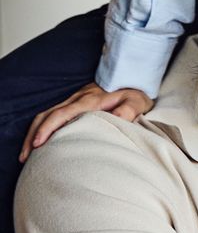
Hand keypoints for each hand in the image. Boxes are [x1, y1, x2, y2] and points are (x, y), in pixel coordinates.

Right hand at [20, 83, 153, 160]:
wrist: (133, 76)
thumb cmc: (135, 93)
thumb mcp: (137, 101)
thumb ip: (128, 110)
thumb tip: (116, 119)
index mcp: (90, 100)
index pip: (62, 114)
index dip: (48, 128)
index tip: (39, 144)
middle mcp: (78, 99)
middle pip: (47, 115)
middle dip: (34, 135)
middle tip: (25, 156)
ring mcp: (75, 100)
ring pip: (47, 114)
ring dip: (35, 132)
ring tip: (27, 153)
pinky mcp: (75, 103)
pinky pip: (53, 114)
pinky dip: (42, 127)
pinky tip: (40, 141)